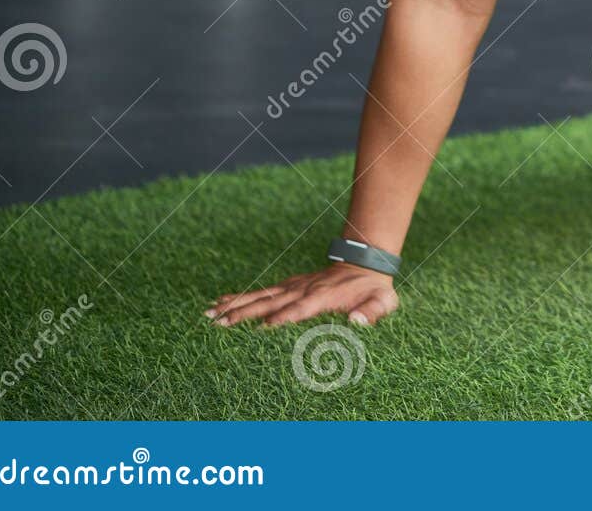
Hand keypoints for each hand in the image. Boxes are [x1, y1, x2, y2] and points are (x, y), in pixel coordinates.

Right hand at [203, 263, 397, 328]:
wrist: (367, 262)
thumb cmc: (374, 289)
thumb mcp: (383, 301)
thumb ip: (372, 312)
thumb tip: (358, 322)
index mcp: (323, 297)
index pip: (299, 309)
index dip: (283, 318)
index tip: (262, 328)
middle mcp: (303, 291)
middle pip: (270, 302)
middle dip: (245, 312)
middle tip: (218, 322)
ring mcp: (294, 287)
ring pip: (261, 296)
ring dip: (235, 304)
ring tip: (209, 312)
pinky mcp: (290, 286)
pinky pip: (263, 292)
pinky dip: (242, 296)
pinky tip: (222, 301)